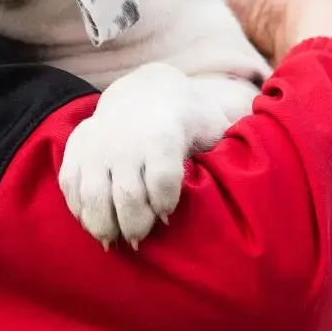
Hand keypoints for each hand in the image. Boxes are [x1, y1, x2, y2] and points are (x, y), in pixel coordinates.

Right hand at [58, 62, 239, 247]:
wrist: (146, 91)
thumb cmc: (190, 120)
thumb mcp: (214, 129)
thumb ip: (230, 155)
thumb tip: (260, 186)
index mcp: (164, 131)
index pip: (162, 177)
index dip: (165, 204)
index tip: (168, 215)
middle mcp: (126, 136)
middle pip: (126, 195)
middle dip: (134, 225)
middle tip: (141, 239)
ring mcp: (97, 141)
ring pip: (93, 195)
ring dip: (103, 225)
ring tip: (114, 239)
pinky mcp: (77, 147)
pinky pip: (71, 186)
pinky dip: (80, 210)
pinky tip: (95, 221)